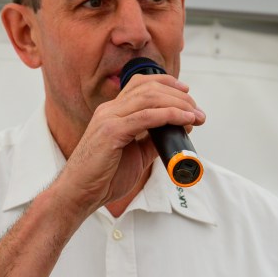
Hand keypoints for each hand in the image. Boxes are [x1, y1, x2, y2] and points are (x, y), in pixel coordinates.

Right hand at [55, 73, 205, 214]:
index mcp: (112, 112)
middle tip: (197, 110)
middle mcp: (109, 110)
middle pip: (149, 87)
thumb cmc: (103, 177)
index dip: (166, 82)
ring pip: (149, 98)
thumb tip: (174, 131)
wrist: (80, 194)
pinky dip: (169, 115)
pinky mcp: (111, 133)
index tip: (186, 92)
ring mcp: (108, 119)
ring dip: (178, 104)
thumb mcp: (134, 155)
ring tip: (195, 115)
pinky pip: (146, 117)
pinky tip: (184, 120)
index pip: (140, 84)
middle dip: (179, 95)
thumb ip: (151, 140)